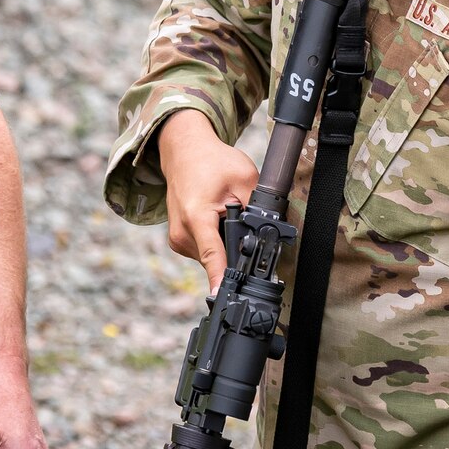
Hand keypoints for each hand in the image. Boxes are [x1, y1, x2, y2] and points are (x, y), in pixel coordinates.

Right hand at [156, 109, 257, 289]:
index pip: (213, 256)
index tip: (224, 296)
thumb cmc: (211, 161)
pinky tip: (216, 218)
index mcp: (196, 216)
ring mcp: (178, 239)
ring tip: (224, 213)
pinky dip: (215, 240)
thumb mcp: (244, 177)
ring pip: (212, 257)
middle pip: (217, 258)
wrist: (183, 152)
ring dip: (224, 243)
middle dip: (235, 247)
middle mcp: (183, 232)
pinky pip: (204, 250)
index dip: (222, 278)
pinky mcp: (179, 241)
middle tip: (241, 221)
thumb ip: (257, 208)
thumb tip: (269, 233)